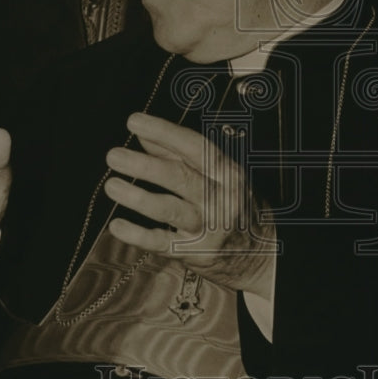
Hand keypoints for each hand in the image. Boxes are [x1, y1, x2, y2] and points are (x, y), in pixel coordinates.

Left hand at [103, 112, 275, 295]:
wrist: (265, 257)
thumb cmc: (237, 208)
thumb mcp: (220, 177)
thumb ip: (180, 156)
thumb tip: (145, 135)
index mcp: (228, 173)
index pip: (194, 147)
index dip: (164, 132)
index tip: (134, 121)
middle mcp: (221, 198)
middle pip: (180, 177)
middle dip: (144, 165)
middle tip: (114, 155)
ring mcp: (208, 228)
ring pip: (169, 209)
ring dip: (137, 197)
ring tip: (112, 185)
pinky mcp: (195, 253)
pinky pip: (162, 243)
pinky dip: (138, 235)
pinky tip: (117, 225)